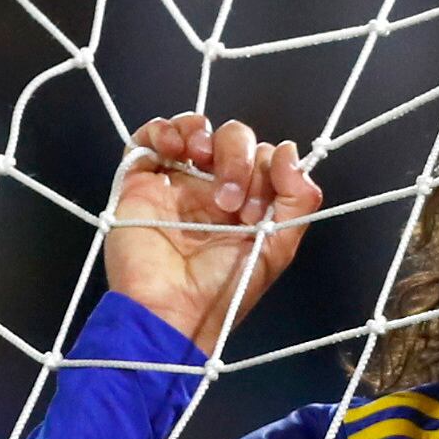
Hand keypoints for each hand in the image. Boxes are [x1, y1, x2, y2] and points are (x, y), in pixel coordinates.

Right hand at [104, 113, 322, 349]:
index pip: (263, 159)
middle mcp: (213, 190)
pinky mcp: (141, 181)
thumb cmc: (222, 289)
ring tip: (200, 158)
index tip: (255, 207)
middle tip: (228, 202)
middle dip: (237, 157)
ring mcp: (177, 183)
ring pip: (196, 130)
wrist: (170, 309)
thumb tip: (289, 150)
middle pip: (233, 139)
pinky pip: (150, 136)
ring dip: (204, 134)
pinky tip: (176, 148)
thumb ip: (297, 200)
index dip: (266, 170)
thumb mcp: (276, 248)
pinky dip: (165, 129)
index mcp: (246, 205)